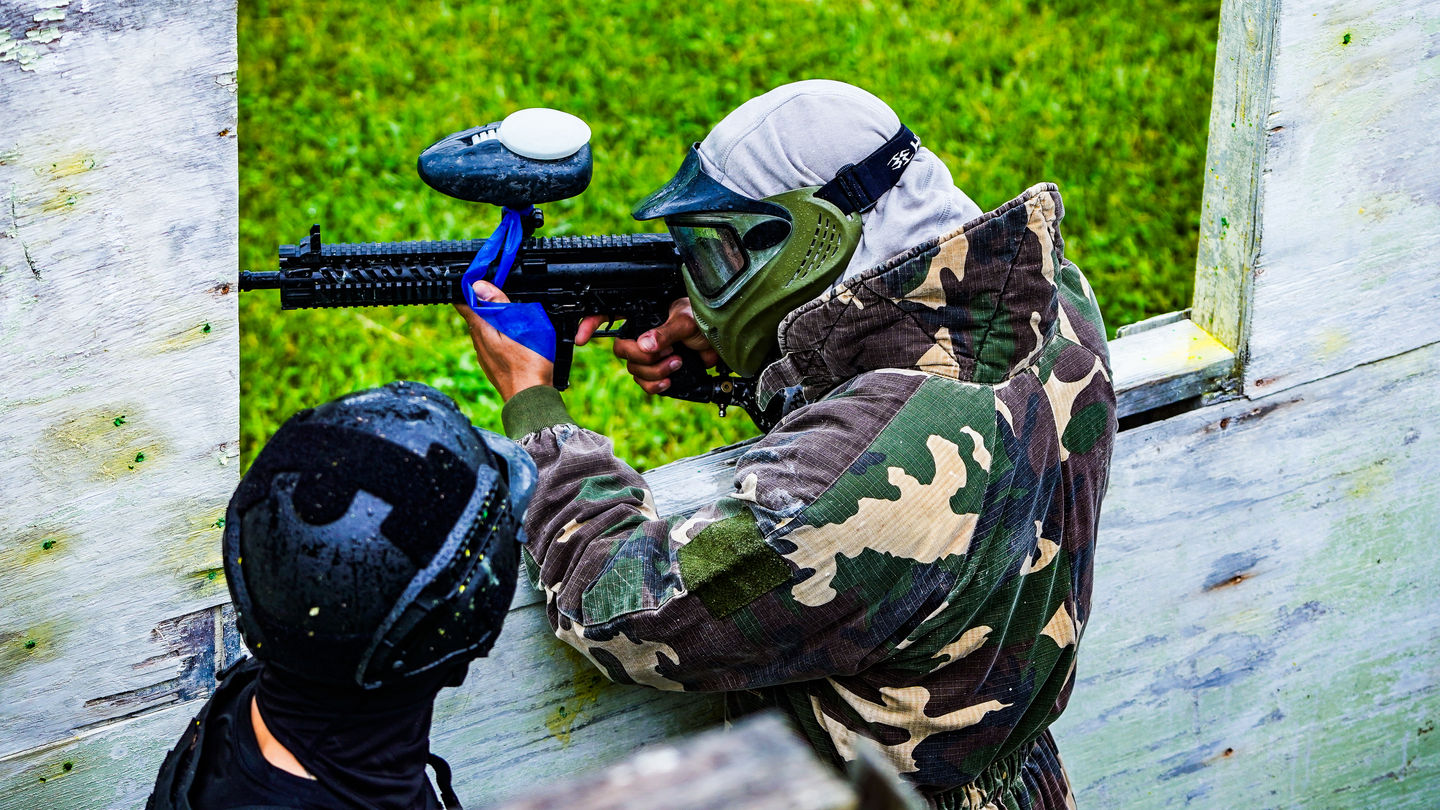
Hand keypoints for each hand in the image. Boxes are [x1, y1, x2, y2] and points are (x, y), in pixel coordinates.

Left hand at [454, 280, 553, 400]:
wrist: (531, 401)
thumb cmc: (529, 366)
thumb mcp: (519, 327)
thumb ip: (499, 306)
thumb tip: (477, 287)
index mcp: (481, 330)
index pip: (463, 302)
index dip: (467, 288)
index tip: (475, 278)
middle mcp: (479, 343)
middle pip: (474, 315)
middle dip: (482, 302)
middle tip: (498, 290)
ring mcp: (486, 357)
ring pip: (484, 330)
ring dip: (492, 319)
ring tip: (508, 311)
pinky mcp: (494, 366)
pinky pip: (492, 343)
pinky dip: (499, 334)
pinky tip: (513, 336)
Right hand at [576, 298, 718, 394]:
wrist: (725, 342)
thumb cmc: (706, 320)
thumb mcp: (686, 321)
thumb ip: (665, 332)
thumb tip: (645, 345)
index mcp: (643, 314)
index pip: (608, 315)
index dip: (590, 324)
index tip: (581, 338)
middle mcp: (643, 333)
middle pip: (621, 351)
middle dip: (642, 357)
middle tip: (666, 353)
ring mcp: (650, 353)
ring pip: (634, 370)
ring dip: (655, 371)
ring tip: (677, 362)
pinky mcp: (660, 370)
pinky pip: (645, 384)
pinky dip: (656, 385)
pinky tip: (670, 379)